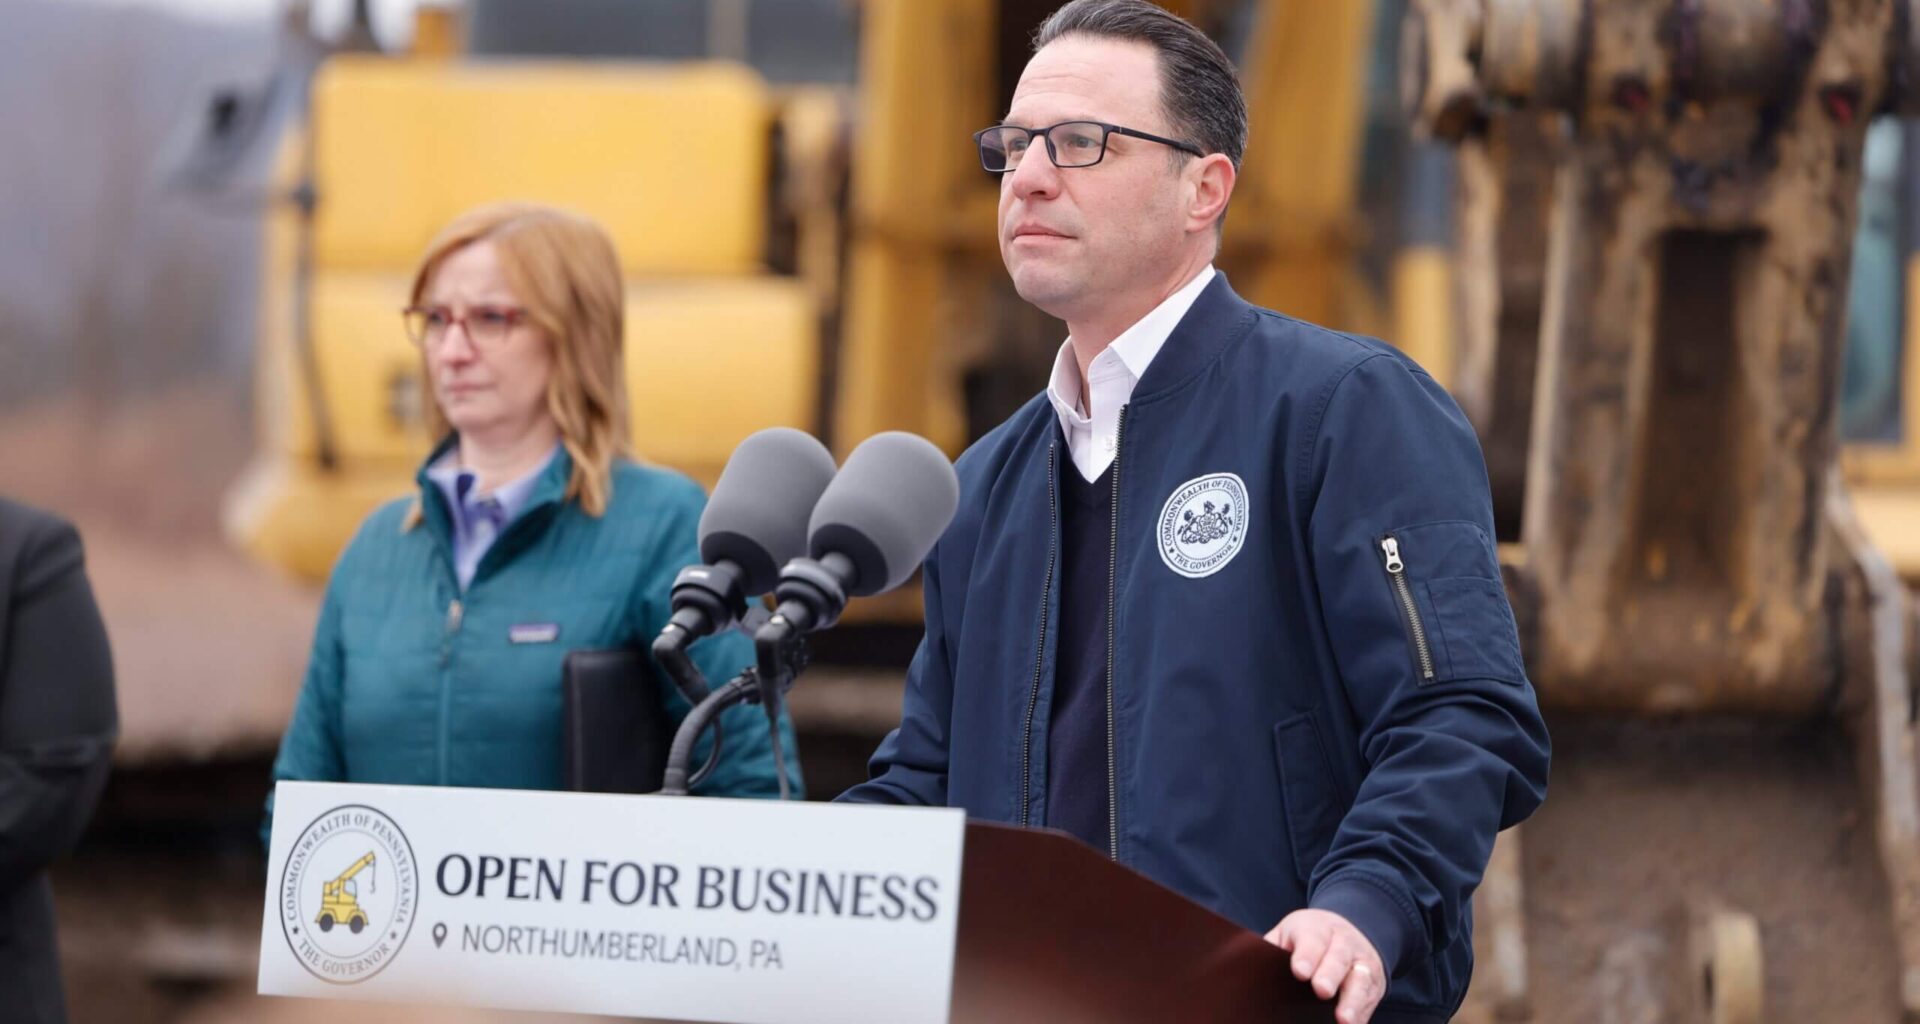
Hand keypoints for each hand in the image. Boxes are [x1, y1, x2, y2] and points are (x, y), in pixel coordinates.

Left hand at [1265, 909, 1385, 1023]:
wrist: (1350, 930)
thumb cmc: (1307, 938)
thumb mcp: (1289, 933)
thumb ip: (1272, 948)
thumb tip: (1247, 966)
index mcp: (1318, 927)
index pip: (1312, 939)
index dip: (1306, 955)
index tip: (1299, 971)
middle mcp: (1345, 943)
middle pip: (1339, 958)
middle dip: (1330, 974)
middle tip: (1321, 990)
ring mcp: (1364, 963)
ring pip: (1361, 981)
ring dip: (1353, 1001)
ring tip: (1343, 1019)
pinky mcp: (1375, 985)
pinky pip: (1370, 1002)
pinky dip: (1362, 1015)